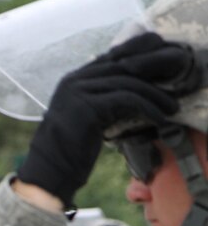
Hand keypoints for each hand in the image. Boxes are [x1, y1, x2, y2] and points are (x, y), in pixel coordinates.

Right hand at [17, 33, 185, 207]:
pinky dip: (148, 108)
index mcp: (73, 80)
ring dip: (155, 96)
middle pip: (123, 66)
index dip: (140, 54)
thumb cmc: (70, 151)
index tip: (163, 59)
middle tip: (174, 89)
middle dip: (153, 75)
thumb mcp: (89, 118)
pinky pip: (126, 100)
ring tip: (171, 109)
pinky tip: (159, 119)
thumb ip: (103, 100)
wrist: (50, 171)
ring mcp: (77, 92)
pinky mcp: (86, 107)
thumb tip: (133, 95)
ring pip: (127, 83)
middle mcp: (74, 81)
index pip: (111, 57)